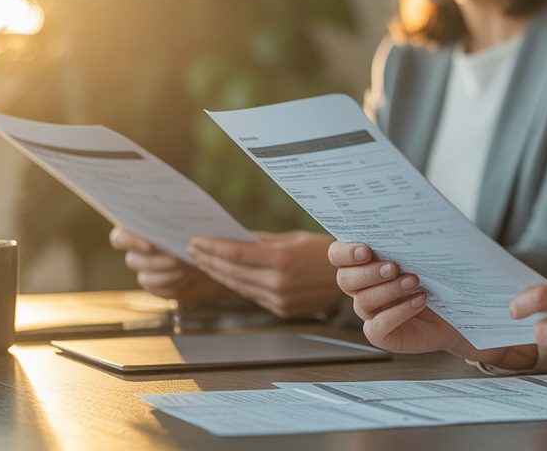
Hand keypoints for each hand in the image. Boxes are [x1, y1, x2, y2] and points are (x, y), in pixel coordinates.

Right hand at [109, 226, 229, 303]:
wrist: (211, 253)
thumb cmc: (199, 230)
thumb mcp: (193, 220)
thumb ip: (181, 217)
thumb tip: (180, 217)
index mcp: (138, 230)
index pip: (119, 237)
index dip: (129, 242)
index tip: (150, 244)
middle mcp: (137, 252)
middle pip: (132, 260)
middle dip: (155, 261)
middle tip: (176, 259)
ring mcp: (145, 271)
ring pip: (145, 277)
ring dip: (166, 273)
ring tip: (186, 268)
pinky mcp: (156, 286)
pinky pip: (158, 289)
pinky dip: (173, 284)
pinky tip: (187, 277)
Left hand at [188, 230, 340, 318]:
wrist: (353, 276)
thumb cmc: (326, 251)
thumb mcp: (294, 238)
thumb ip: (263, 240)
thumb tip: (235, 237)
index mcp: (281, 259)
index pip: (235, 253)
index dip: (212, 246)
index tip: (195, 241)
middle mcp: (278, 281)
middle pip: (232, 271)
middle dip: (209, 260)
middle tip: (193, 250)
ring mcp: (279, 299)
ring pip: (238, 286)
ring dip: (219, 274)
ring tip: (205, 262)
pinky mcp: (282, 310)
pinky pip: (253, 296)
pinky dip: (237, 285)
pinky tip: (227, 276)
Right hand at [329, 240, 536, 369]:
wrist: (461, 308)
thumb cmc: (440, 274)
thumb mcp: (429, 250)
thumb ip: (415, 235)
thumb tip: (414, 213)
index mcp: (365, 262)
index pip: (338, 255)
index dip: (346, 252)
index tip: (366, 249)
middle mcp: (362, 287)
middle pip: (346, 279)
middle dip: (369, 272)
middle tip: (394, 266)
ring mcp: (370, 312)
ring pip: (363, 301)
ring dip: (389, 290)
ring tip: (415, 281)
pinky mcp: (382, 334)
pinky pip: (378, 326)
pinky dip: (399, 312)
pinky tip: (419, 301)